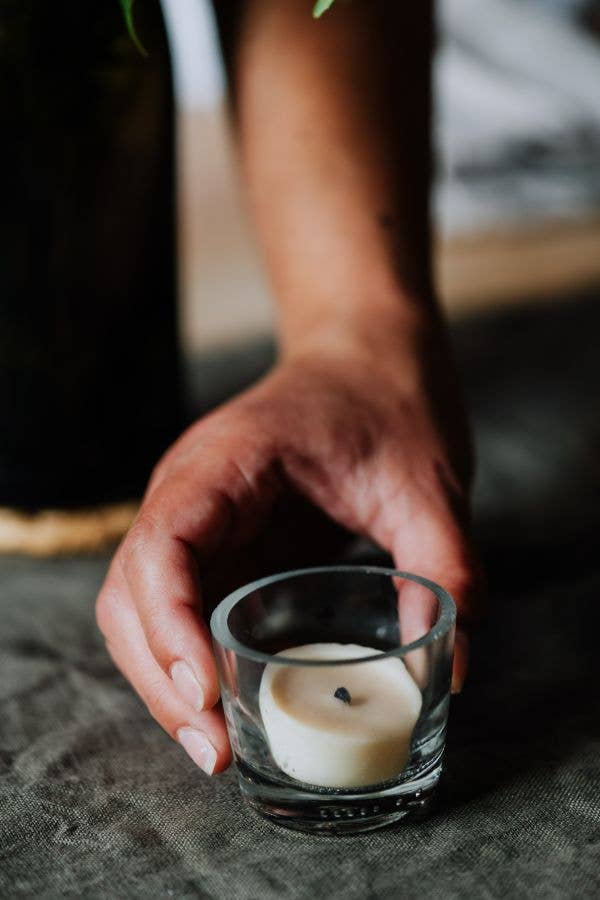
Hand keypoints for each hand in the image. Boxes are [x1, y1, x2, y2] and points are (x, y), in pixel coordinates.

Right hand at [96, 334, 479, 774]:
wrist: (369, 357)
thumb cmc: (390, 402)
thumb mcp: (430, 484)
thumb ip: (446, 569)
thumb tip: (450, 672)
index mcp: (228, 459)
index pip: (163, 543)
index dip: (169, 623)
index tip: (208, 689)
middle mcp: (190, 488)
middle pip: (131, 590)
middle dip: (162, 676)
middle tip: (216, 749)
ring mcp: (196, 515)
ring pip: (141, 606)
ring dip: (165, 678)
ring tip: (216, 744)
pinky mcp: (216, 538)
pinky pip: (179, 604)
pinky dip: (188, 659)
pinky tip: (224, 702)